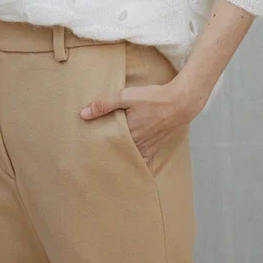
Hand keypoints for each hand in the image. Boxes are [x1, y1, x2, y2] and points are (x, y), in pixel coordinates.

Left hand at [79, 81, 196, 166]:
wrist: (180, 102)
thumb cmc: (153, 98)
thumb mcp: (126, 96)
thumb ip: (104, 105)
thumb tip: (82, 114)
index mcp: (126, 132)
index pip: (105, 145)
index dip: (95, 148)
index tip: (84, 149)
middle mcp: (136, 144)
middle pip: (116, 153)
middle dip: (105, 155)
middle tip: (91, 157)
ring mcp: (146, 147)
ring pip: (128, 158)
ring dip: (118, 159)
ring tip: (105, 161)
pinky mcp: (154, 147)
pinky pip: (142, 161)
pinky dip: (134, 164)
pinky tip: (127, 166)